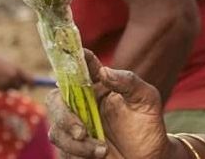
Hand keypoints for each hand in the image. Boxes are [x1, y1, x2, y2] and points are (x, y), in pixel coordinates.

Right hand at [0, 41, 31, 89]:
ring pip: (9, 89)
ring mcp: (5, 82)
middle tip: (9, 80)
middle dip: (16, 85)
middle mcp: (13, 76)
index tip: (32, 88)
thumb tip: (25, 82)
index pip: (30, 79)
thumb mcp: (8, 65)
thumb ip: (16, 73)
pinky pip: (1, 90)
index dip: (32, 85)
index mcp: (17, 69)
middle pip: (19, 86)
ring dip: (5, 85)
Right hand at [47, 49, 171, 158]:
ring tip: (101, 150)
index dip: (72, 58)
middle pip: (55, 101)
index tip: (76, 56)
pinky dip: (78, 154)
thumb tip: (104, 71)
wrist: (149, 156)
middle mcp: (82, 103)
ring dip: (75, 143)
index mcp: (98, 85)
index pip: (81, 67)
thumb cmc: (148, 123)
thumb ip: (128, 82)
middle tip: (81, 132)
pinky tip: (98, 156)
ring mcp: (76, 126)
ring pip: (57, 131)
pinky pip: (63, 151)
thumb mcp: (146, 99)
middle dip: (63, 116)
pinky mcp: (73, 148)